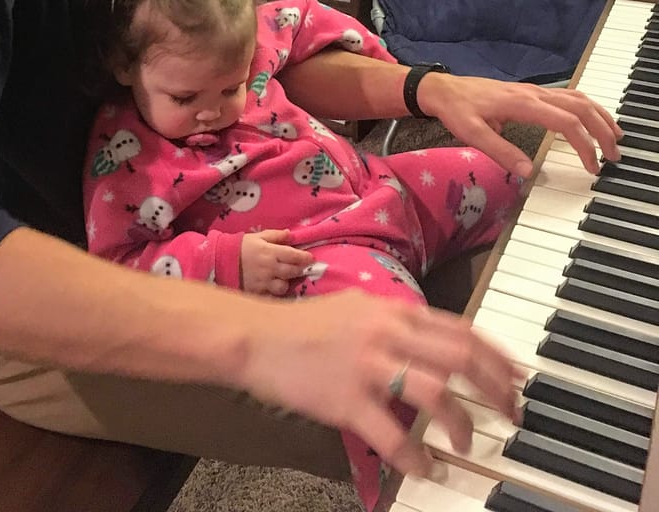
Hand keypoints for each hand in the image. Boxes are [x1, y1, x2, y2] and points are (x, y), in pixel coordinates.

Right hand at [239, 288, 521, 478]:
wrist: (257, 337)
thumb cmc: (305, 325)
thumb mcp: (359, 307)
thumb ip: (397, 321)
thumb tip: (434, 337)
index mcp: (394, 311)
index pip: (462, 329)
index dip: (497, 356)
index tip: (517, 377)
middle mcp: (388, 333)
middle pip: (461, 357)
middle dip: (496, 388)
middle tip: (512, 413)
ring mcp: (368, 366)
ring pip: (435, 394)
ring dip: (461, 423)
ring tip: (468, 444)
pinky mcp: (347, 400)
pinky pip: (393, 435)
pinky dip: (416, 457)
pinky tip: (425, 468)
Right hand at [240, 230, 313, 295]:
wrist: (222, 261)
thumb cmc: (241, 247)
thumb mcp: (258, 236)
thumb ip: (276, 235)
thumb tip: (291, 234)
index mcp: (270, 253)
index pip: (293, 256)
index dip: (304, 257)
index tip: (311, 258)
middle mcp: (269, 269)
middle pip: (292, 271)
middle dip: (300, 269)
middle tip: (303, 268)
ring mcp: (264, 283)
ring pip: (284, 287)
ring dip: (288, 283)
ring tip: (287, 278)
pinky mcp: (258, 293)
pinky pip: (272, 297)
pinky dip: (277, 293)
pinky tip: (277, 288)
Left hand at [416, 73, 621, 175]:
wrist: (443, 90)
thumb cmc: (457, 111)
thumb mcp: (472, 134)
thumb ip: (501, 152)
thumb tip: (528, 172)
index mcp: (523, 104)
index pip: (566, 122)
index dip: (584, 145)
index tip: (592, 167)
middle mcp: (534, 94)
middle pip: (580, 107)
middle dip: (602, 130)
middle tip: (614, 155)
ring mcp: (534, 91)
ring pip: (577, 98)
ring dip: (599, 115)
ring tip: (615, 136)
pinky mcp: (531, 92)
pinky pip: (567, 96)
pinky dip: (586, 107)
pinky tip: (592, 119)